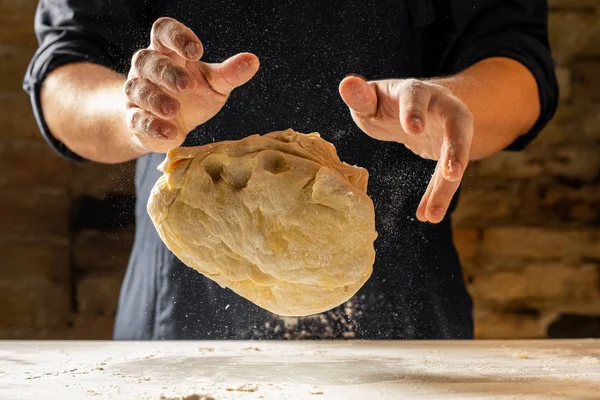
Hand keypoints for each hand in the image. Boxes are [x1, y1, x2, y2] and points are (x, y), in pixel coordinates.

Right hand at [124, 17, 259, 152]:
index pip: (164, 31)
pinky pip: (137, 119)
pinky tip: (169, 132)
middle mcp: (147, 69)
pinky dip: (152, 125)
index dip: (177, 36)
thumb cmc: (192, 97)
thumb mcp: (214, 84)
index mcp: (168, 52)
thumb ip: (230, 73)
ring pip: (137, 89)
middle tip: (186, 85)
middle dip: (166, 72)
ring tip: (174, 110)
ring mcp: (138, 94)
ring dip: (155, 99)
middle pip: (148, 60)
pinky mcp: (135, 119)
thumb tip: (253, 61)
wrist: (167, 127)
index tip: (196, 50)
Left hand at [339, 76, 473, 223]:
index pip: (417, 96)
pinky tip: (426, 216)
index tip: (414, 129)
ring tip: (433, 214)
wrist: (417, 107)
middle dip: (456, 148)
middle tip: (452, 173)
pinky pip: (446, 175)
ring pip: (456, 156)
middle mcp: (441, 108)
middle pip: (457, 124)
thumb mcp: (371, 99)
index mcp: (416, 91)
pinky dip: (437, 195)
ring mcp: (450, 131)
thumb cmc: (387, 103)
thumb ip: (361, 96)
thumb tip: (346, 83)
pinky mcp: (450, 152)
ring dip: (447, 185)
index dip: (415, 111)